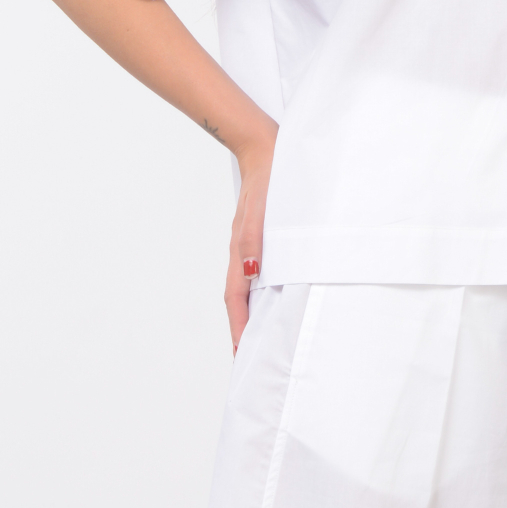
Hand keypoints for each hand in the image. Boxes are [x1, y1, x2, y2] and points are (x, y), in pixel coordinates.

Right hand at [224, 130, 276, 354]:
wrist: (264, 151)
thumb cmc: (266, 182)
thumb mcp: (259, 212)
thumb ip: (252, 240)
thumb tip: (251, 271)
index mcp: (242, 251)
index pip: (237, 298)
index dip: (240, 327)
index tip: (241, 352)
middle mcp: (244, 253)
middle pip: (239, 299)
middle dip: (242, 328)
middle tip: (246, 356)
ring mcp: (251, 246)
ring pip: (248, 287)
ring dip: (251, 313)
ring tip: (257, 336)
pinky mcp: (260, 238)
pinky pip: (258, 272)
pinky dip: (260, 292)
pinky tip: (269, 297)